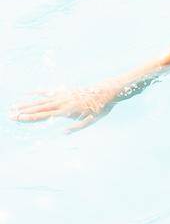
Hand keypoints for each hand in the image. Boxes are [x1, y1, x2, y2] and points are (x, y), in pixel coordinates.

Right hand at [11, 81, 131, 130]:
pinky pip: (48, 91)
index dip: (30, 117)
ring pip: (41, 100)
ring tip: (14, 106)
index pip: (45, 115)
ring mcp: (62, 95)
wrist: (106, 90)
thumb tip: (62, 133)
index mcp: (67, 110)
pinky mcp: (64, 90)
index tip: (19, 119)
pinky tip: (26, 93)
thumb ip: (76, 127)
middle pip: (39, 108)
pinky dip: (37, 92)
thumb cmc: (99, 107)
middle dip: (23, 112)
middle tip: (10, 114)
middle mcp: (62, 102)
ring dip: (27, 103)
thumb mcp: (91, 121)